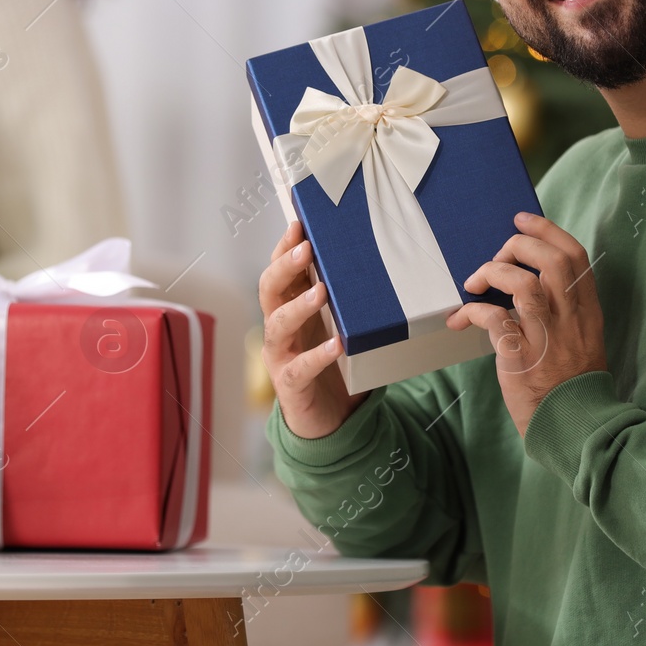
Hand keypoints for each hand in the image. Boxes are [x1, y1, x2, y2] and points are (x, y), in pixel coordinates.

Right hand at [259, 220, 369, 439]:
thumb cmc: (337, 364)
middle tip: (305, 248)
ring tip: (321, 292)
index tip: (299, 224)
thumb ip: (348, 298)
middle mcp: (280, 328)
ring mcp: (281, 356)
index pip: (281, 270)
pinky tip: (336, 345)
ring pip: (278, 325)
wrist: (331, 421)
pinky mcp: (292, 385)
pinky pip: (300, 368)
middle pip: (270, 290)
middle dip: (285, 266)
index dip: (284, 247)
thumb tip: (376, 259)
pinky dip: (318, 355)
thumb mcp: (341, 324)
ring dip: (298, 307)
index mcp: (290, 308)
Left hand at [445, 211, 606, 436]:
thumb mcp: (581, 339)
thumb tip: (528, 280)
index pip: (575, 255)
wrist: (574, 426)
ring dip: (492, 274)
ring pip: (523, 283)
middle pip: (549, 260)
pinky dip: (473, 311)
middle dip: (517, 246)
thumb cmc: (571, 383)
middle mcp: (570, 318)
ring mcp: (548, 337)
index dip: (546, 230)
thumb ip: (562, 309)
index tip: (522, 219)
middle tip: (496, 258)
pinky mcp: (521, 358)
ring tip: (474, 285)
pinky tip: (460, 318)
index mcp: (587, 310)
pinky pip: (494, 319)